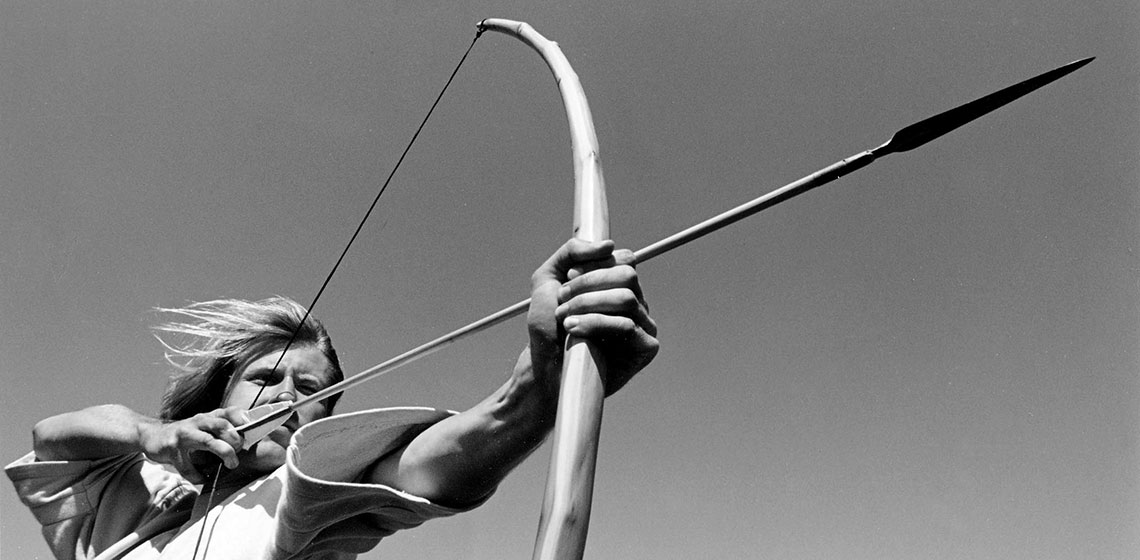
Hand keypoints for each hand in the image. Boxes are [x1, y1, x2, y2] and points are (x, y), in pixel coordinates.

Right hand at [138, 408, 246, 483]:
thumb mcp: (204, 427)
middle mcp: (197, 422)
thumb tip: (247, 443)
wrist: (153, 436)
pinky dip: (197, 475)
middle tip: (240, 448)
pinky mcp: (171, 449)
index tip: (254, 428)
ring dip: (223, 452)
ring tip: (232, 464)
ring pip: (207, 440)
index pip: (228, 412)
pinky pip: (187, 466)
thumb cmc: (186, 434)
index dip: (242, 418)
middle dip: (234, 437)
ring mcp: (184, 434)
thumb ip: (223, 432)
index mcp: (208, 417)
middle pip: (221, 424)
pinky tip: (203, 478)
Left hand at [528, 239, 658, 395]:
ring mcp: (644, 325)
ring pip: (626, 298)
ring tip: (564, 318)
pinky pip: (627, 326)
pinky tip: (574, 330)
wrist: (544, 366)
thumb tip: (610, 244)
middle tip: (562, 300)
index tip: (568, 278)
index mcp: (619, 285)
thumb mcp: (548, 279)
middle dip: (588, 284)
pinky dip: (596, 323)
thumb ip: (572, 252)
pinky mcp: (645, 348)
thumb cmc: (548, 326)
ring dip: (588, 304)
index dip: (593, 265)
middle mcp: (636, 302)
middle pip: (627, 275)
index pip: (623, 259)